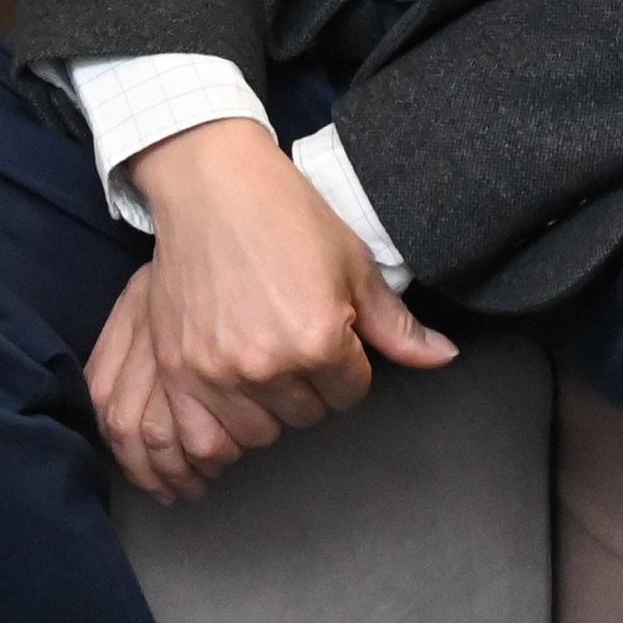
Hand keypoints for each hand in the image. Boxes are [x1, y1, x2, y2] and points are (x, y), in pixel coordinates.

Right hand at [85, 122, 456, 501]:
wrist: (211, 184)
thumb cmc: (286, 215)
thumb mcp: (354, 265)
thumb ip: (397, 327)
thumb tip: (444, 359)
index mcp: (318, 339)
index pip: (351, 394)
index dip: (348, 367)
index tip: (332, 338)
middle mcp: (267, 365)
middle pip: (306, 417)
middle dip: (309, 388)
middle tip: (294, 346)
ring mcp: (215, 371)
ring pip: (258, 434)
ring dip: (267, 409)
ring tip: (263, 368)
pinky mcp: (177, 370)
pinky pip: (202, 437)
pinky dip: (220, 434)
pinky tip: (230, 408)